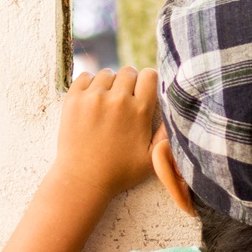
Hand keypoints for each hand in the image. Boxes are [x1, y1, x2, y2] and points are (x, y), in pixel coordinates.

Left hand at [50, 66, 158, 199]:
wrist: (83, 180)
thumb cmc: (119, 172)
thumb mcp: (152, 158)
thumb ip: (166, 134)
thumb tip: (178, 112)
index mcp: (139, 111)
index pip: (149, 75)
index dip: (148, 82)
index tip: (143, 93)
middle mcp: (117, 100)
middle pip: (128, 71)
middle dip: (129, 83)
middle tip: (124, 101)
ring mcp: (93, 98)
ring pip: (106, 73)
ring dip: (109, 84)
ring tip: (107, 102)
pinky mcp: (73, 99)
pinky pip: (85, 76)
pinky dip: (89, 84)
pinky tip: (92, 100)